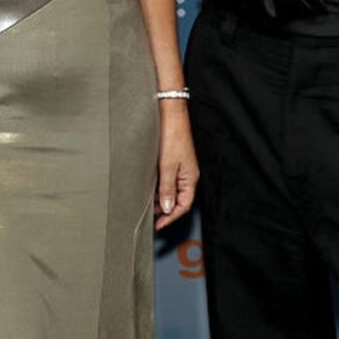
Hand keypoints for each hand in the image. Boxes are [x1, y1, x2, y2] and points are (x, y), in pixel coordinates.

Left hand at [154, 101, 198, 230]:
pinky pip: (170, 180)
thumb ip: (167, 189)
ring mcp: (182, 167)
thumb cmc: (172, 135)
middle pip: (180, 199)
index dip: (171, 217)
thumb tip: (167, 208)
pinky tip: (151, 187)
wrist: (170, 114)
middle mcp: (188, 174)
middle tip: (152, 217)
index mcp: (190, 177)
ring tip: (148, 203)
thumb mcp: (167, 166)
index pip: (184, 205)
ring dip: (162, 199)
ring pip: (174, 190)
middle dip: (166, 210)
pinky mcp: (175, 160)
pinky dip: (161, 187)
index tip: (159, 225)